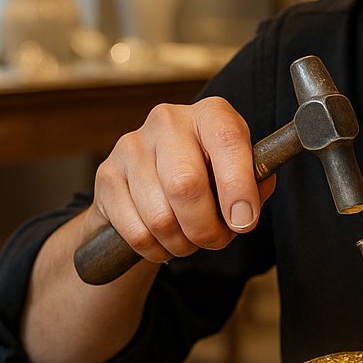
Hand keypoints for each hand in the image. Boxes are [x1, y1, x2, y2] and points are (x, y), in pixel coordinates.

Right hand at [90, 97, 275, 263]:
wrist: (154, 181)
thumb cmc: (209, 176)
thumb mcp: (242, 173)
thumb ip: (256, 187)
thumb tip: (244, 213)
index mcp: (212, 113)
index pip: (228, 140)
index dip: (238, 186)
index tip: (244, 221)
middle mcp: (169, 120)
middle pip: (185, 185)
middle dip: (206, 228)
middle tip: (215, 240)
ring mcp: (132, 145)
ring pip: (160, 217)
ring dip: (182, 243)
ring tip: (190, 239)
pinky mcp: (106, 174)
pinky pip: (136, 231)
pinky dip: (156, 249)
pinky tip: (164, 241)